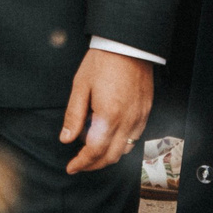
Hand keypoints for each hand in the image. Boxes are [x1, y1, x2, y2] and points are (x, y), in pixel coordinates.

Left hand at [59, 48, 152, 174]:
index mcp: (109, 116)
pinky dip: (122, 144)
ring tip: (92, 150)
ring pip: (125, 149)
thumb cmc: (102, 62)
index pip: (94, 151)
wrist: (128, 44)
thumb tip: (66, 139)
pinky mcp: (146, 111)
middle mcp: (128, 121)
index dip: (82, 163)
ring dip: (108, 155)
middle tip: (79, 164)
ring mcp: (140, 117)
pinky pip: (136, 137)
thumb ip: (73, 116)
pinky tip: (110, 136)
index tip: (71, 167)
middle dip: (93, 165)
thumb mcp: (80, 86)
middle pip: (111, 156)